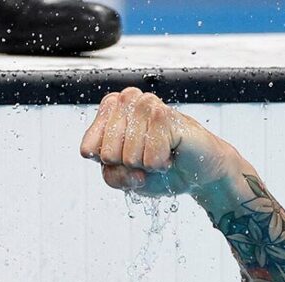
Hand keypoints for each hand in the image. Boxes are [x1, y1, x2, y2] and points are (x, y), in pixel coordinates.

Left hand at [79, 88, 240, 196]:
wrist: (195, 168)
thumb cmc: (155, 167)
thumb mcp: (122, 178)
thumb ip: (112, 175)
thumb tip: (131, 170)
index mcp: (108, 110)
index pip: (88, 149)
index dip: (108, 165)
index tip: (125, 158)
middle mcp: (125, 100)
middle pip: (107, 155)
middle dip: (127, 166)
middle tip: (146, 156)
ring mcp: (145, 103)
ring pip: (128, 158)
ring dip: (146, 164)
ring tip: (159, 152)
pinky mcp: (164, 115)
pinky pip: (149, 158)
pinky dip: (160, 164)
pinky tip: (171, 151)